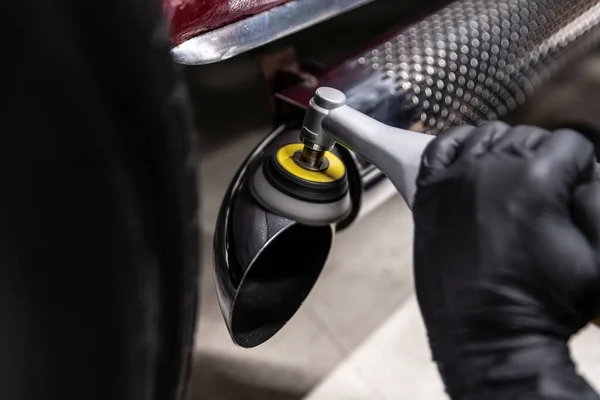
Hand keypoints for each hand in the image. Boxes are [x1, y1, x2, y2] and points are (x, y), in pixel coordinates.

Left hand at [413, 122, 599, 398]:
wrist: (485, 335)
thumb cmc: (542, 304)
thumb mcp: (598, 259)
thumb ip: (599, 204)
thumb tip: (589, 176)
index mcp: (537, 178)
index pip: (569, 142)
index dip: (579, 164)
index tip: (574, 184)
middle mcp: (491, 169)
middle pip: (527, 136)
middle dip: (544, 156)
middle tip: (544, 189)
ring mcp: (454, 178)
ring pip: (485, 135)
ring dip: (503, 150)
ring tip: (510, 179)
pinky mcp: (428, 193)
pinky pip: (440, 148)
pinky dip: (457, 146)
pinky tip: (470, 163)